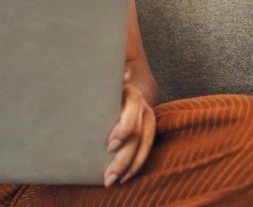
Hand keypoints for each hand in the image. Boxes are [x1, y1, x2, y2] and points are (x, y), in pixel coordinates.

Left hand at [104, 67, 155, 186]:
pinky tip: (124, 177)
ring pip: (143, 146)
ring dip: (129, 166)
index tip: (109, 145)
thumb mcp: (105, 84)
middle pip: (137, 135)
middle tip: (107, 174)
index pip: (132, 113)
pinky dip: (135, 166)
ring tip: (112, 180)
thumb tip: (125, 73)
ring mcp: (148, 118)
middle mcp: (143, 106)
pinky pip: (146, 151)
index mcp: (131, 94)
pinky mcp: (148, 130)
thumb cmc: (104, 87)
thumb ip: (112, 80)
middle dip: (123, 157)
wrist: (121, 86)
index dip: (123, 130)